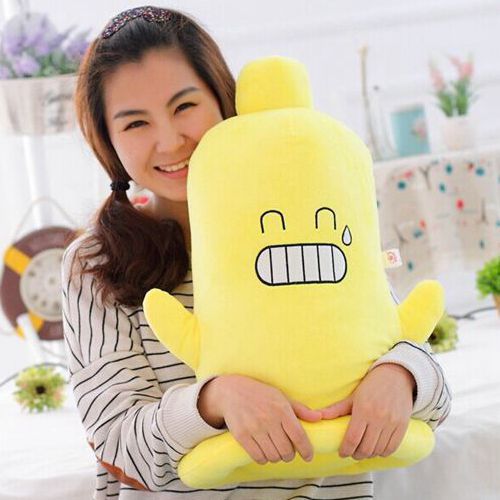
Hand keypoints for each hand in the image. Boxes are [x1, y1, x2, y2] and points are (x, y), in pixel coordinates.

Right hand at [198, 374, 321, 464]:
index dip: (306, 450)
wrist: (232, 392)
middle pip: (286, 451)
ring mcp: (254, 428)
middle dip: (290, 455)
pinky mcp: (242, 436)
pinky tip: (264, 452)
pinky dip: (264, 459)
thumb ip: (300, 409)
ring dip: (277, 457)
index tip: (308, 457)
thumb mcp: (281, 396)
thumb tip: (319, 418)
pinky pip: (258, 457)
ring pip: (273, 456)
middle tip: (288, 451)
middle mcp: (268, 419)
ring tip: (276, 450)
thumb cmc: (260, 394)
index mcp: (281, 409)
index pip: (299, 436)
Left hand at [320, 364, 414, 459]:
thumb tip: (317, 417)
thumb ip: (336, 409)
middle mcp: (378, 417)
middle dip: (356, 455)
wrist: (395, 376)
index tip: (341, 453)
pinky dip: (382, 453)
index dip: (345, 450)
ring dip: (369, 455)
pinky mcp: (403, 426)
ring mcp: (392, 422)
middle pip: (365, 448)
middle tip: (351, 453)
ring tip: (362, 451)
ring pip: (378, 450)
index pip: (352, 438)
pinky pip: (392, 448)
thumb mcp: (353, 396)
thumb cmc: (371, 386)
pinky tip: (376, 449)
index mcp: (363, 409)